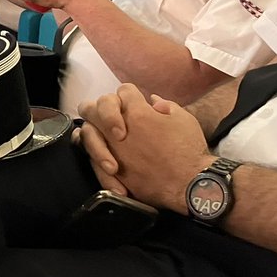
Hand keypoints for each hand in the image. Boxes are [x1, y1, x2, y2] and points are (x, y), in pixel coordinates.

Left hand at [79, 85, 212, 210]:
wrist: (187, 185)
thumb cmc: (188, 151)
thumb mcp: (183, 119)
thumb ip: (165, 106)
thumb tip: (153, 102)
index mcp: (139, 112)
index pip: (125, 91)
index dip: (130, 95)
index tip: (134, 102)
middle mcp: (120, 128)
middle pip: (96, 106)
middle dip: (99, 107)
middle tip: (104, 114)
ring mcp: (113, 149)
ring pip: (87, 131)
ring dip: (90, 129)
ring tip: (96, 131)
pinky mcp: (111, 170)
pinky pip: (90, 157)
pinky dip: (91, 153)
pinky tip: (93, 150)